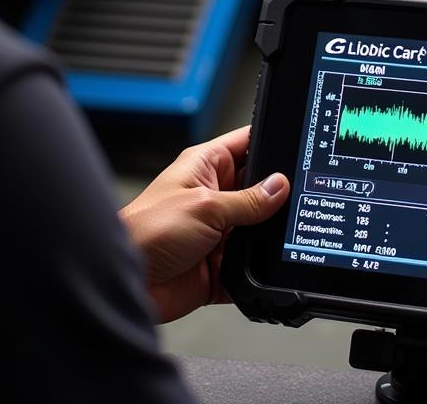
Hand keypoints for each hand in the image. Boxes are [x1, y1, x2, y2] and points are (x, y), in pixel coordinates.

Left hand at [119, 126, 288, 322]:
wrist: (128, 284)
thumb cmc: (146, 231)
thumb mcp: (205, 206)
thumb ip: (247, 200)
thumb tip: (280, 186)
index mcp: (206, 167)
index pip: (246, 144)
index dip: (270, 143)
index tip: (298, 148)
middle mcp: (214, 196)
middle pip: (260, 189)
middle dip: (277, 195)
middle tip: (298, 199)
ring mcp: (218, 231)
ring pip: (260, 229)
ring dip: (268, 236)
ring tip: (283, 235)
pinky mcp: (220, 265)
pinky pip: (251, 266)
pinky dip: (259, 270)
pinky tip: (266, 268)